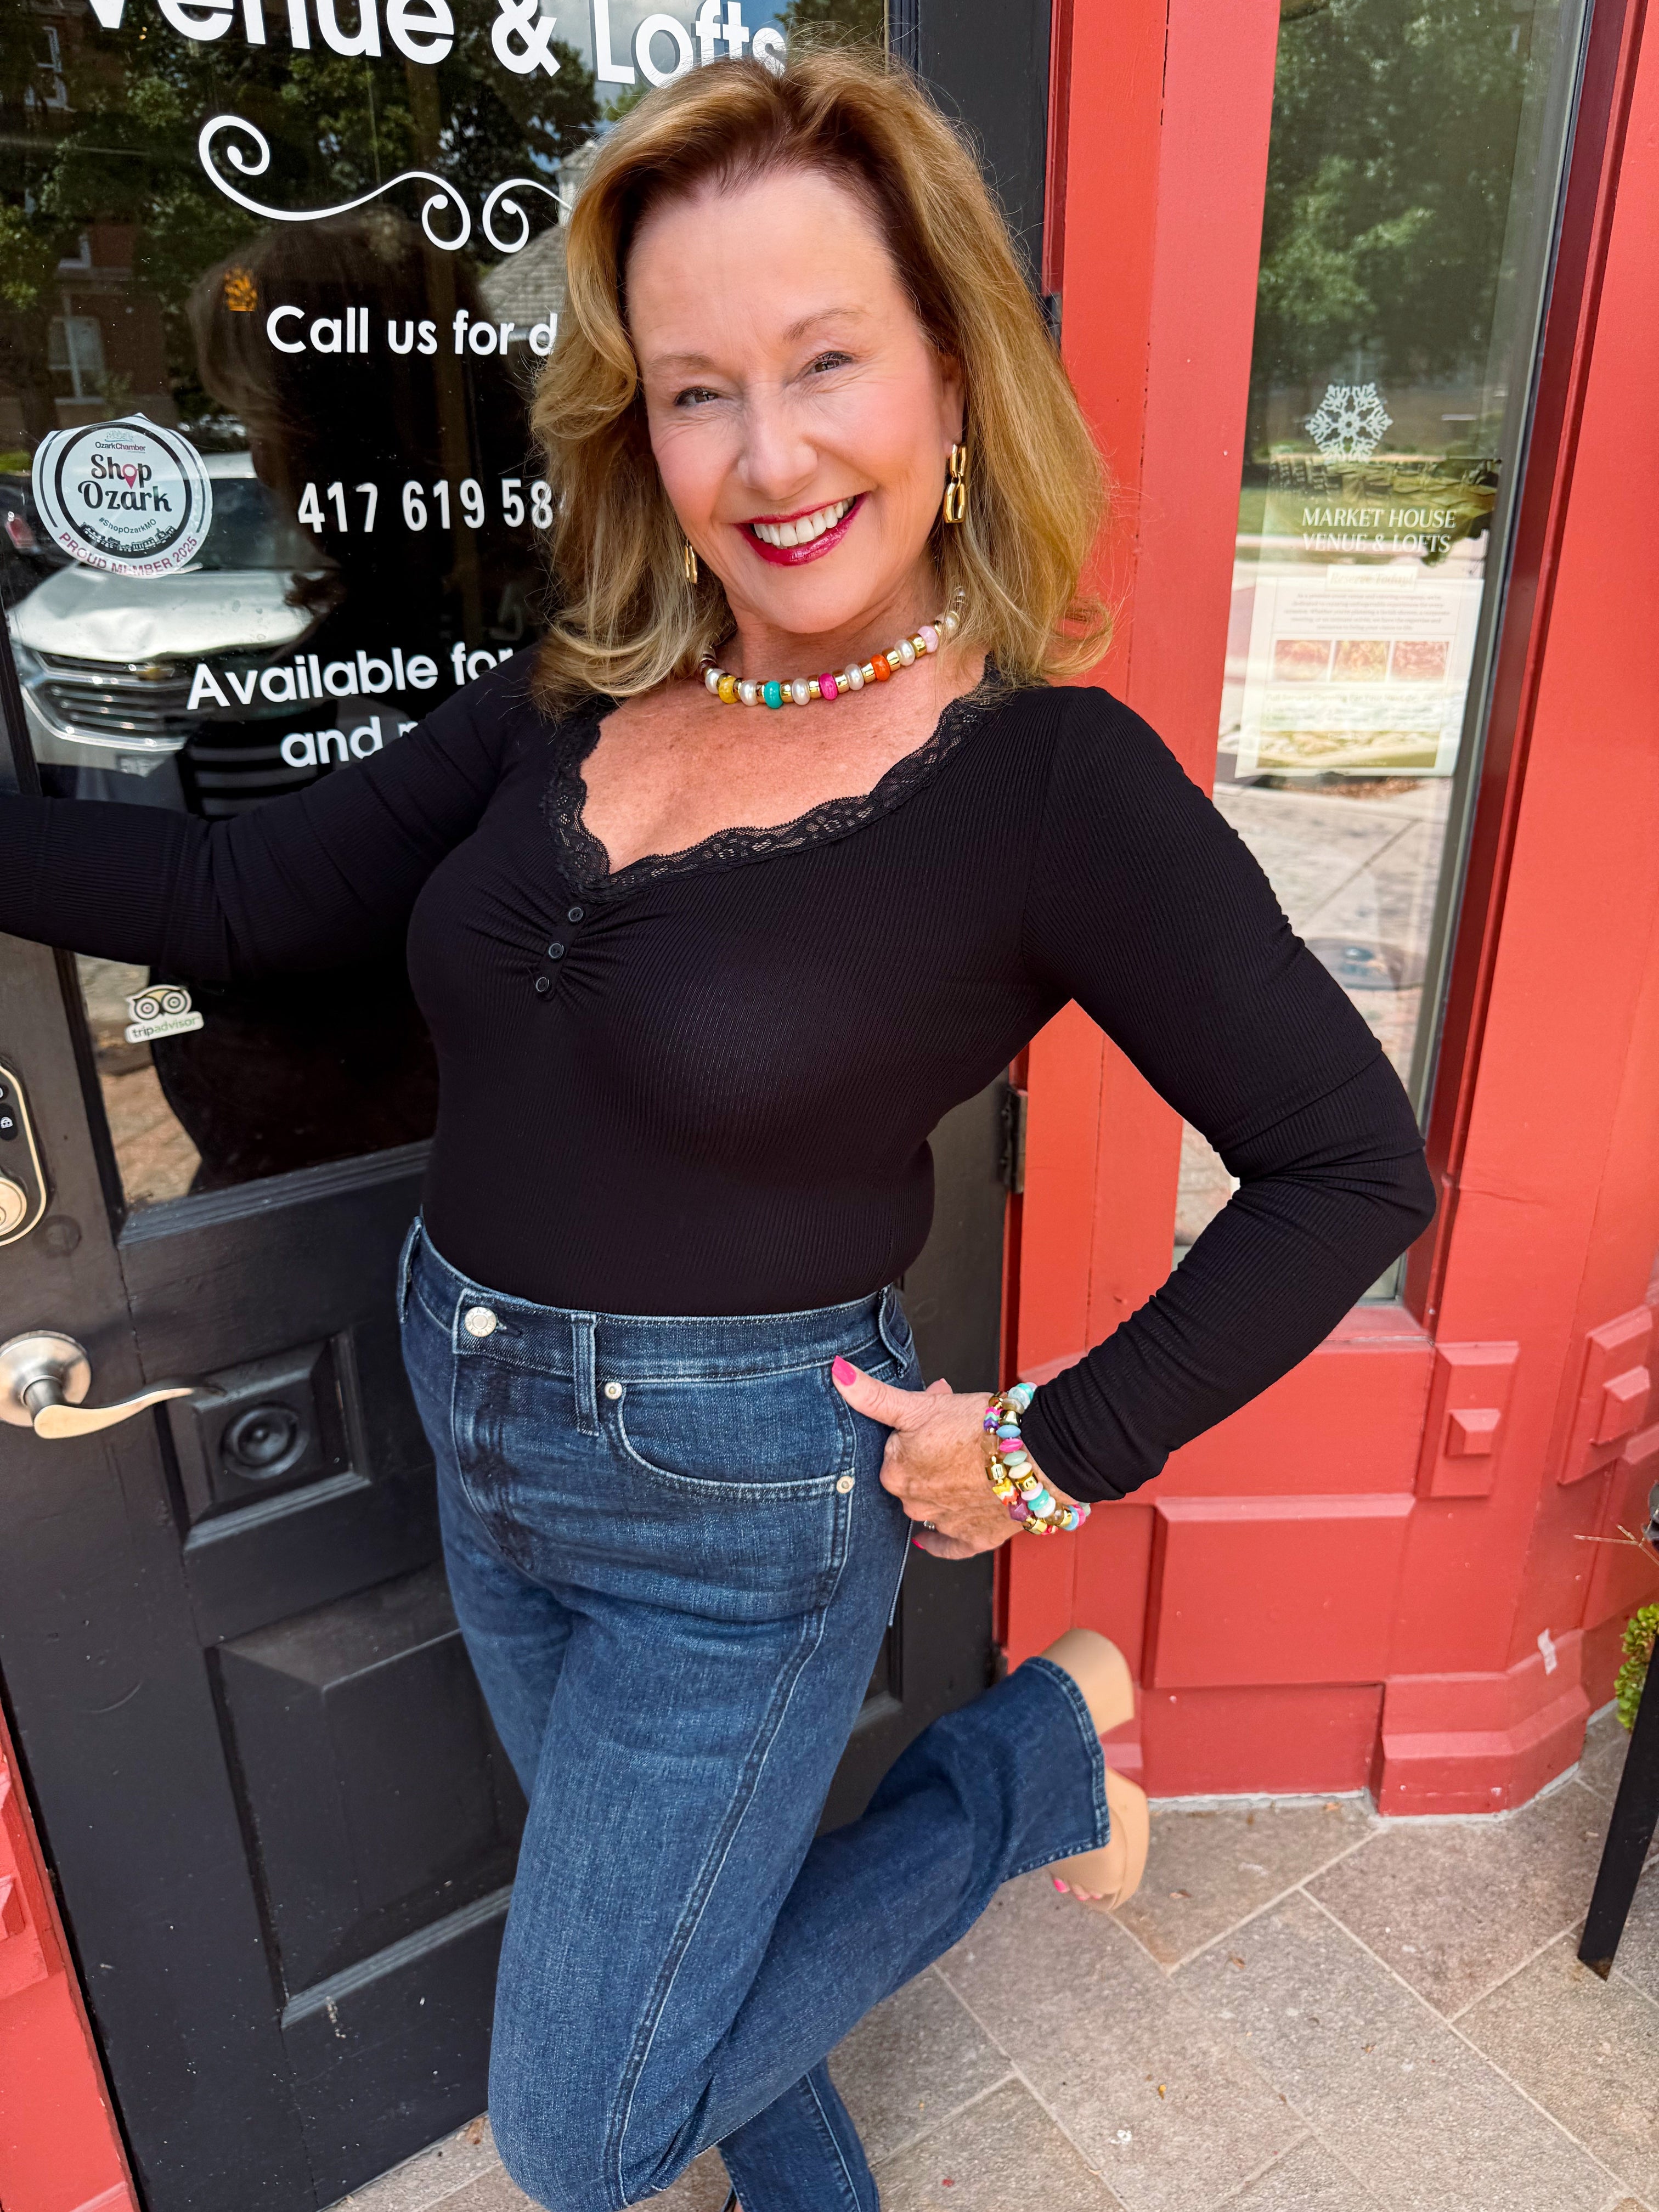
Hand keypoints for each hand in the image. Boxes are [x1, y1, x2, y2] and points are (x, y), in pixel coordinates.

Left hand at [830, 1359, 1078, 1558]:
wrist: (1035, 1455)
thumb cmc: (979, 1427)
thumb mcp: (920, 1404)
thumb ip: (874, 1395)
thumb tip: (838, 1374)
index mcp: (894, 1473)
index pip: (895, 1452)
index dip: (915, 1432)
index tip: (935, 1422)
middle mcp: (913, 1504)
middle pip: (913, 1478)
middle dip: (928, 1459)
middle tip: (955, 1438)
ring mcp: (943, 1524)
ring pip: (931, 1506)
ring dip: (941, 1489)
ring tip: (967, 1465)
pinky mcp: (973, 1540)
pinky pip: (949, 1546)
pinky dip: (943, 1540)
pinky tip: (933, 1536)